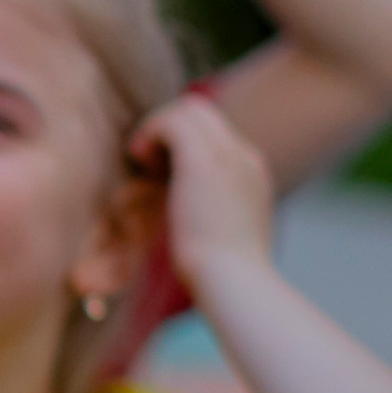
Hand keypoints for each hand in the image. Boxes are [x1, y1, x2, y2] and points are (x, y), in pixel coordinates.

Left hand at [135, 90, 276, 297]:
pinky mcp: (202, 160)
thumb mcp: (224, 237)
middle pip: (203, 113)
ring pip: (188, 110)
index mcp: (252, 174)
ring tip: (141, 160)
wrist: (235, 282)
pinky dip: (149, 132)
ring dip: (157, 128)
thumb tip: (192, 215)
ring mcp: (227, 155)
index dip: (183, 142)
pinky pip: (171, 121)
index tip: (160, 169)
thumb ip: (214, 215)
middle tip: (147, 161)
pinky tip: (139, 158)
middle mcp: (244, 156)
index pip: (217, 133)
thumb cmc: (223, 276)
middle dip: (169, 128)